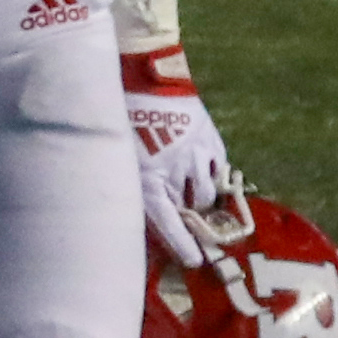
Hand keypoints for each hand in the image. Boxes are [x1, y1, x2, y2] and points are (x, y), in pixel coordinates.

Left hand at [122, 42, 241, 278]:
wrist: (146, 75)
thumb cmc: (121, 118)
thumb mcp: (118, 156)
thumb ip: (132, 186)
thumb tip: (143, 218)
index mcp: (148, 177)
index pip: (168, 222)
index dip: (182, 244)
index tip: (195, 261)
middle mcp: (175, 170)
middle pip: (192, 211)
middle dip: (196, 228)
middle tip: (200, 241)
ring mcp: (197, 155)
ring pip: (209, 195)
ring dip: (203, 205)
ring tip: (198, 208)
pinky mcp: (210, 140)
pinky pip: (219, 172)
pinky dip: (214, 181)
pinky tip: (206, 182)